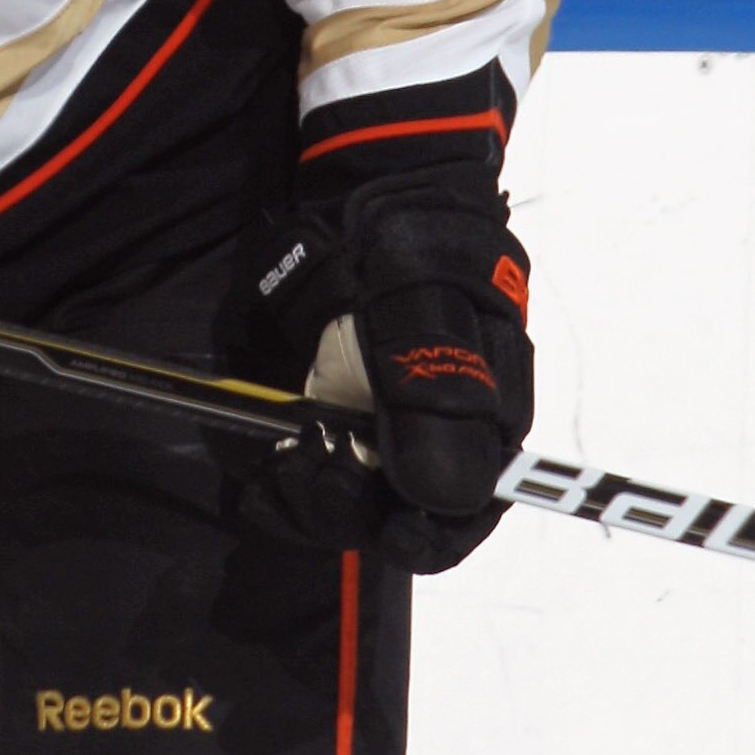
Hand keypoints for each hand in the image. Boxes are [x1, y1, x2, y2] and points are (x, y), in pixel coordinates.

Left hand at [246, 198, 533, 575]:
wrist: (364, 219)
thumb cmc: (415, 261)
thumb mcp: (427, 319)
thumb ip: (437, 401)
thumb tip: (443, 498)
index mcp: (485, 429)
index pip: (461, 519)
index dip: (420, 535)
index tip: (377, 520)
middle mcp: (435, 448)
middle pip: (396, 525)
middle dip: (346, 508)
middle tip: (306, 461)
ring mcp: (381, 443)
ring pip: (348, 512)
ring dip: (310, 498)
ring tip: (285, 455)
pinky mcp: (337, 434)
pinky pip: (313, 486)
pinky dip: (286, 484)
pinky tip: (269, 465)